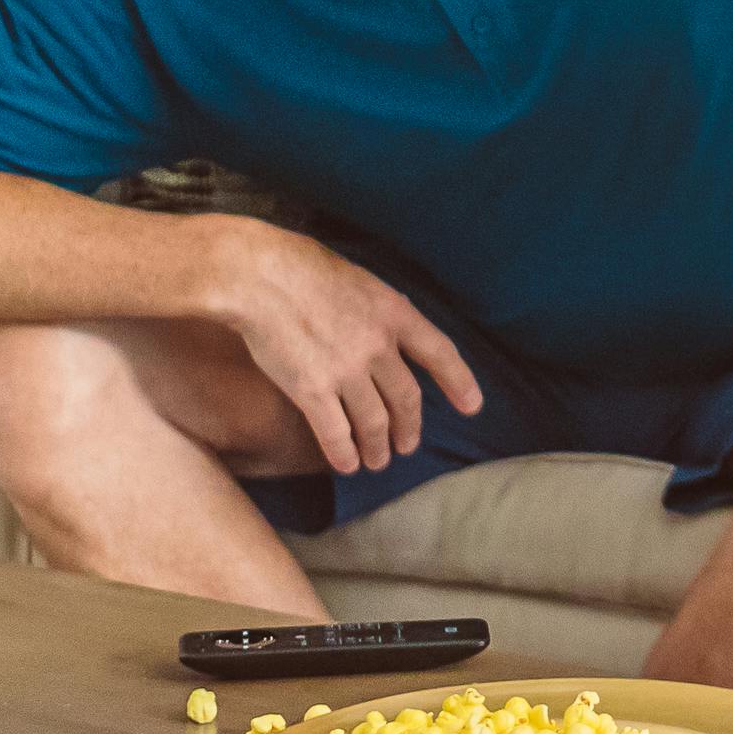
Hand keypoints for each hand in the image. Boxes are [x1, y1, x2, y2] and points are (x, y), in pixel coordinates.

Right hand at [218, 225, 481, 475]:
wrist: (260, 277)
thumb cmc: (303, 269)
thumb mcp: (360, 281)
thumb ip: (379, 312)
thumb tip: (389, 334)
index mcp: (394, 313)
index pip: (440, 353)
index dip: (459, 382)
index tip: (472, 406)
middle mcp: (378, 346)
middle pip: (406, 398)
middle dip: (409, 428)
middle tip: (407, 445)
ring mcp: (346, 370)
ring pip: (374, 422)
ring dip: (378, 448)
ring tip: (377, 461)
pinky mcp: (312, 390)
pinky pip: (336, 433)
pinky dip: (344, 453)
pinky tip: (346, 464)